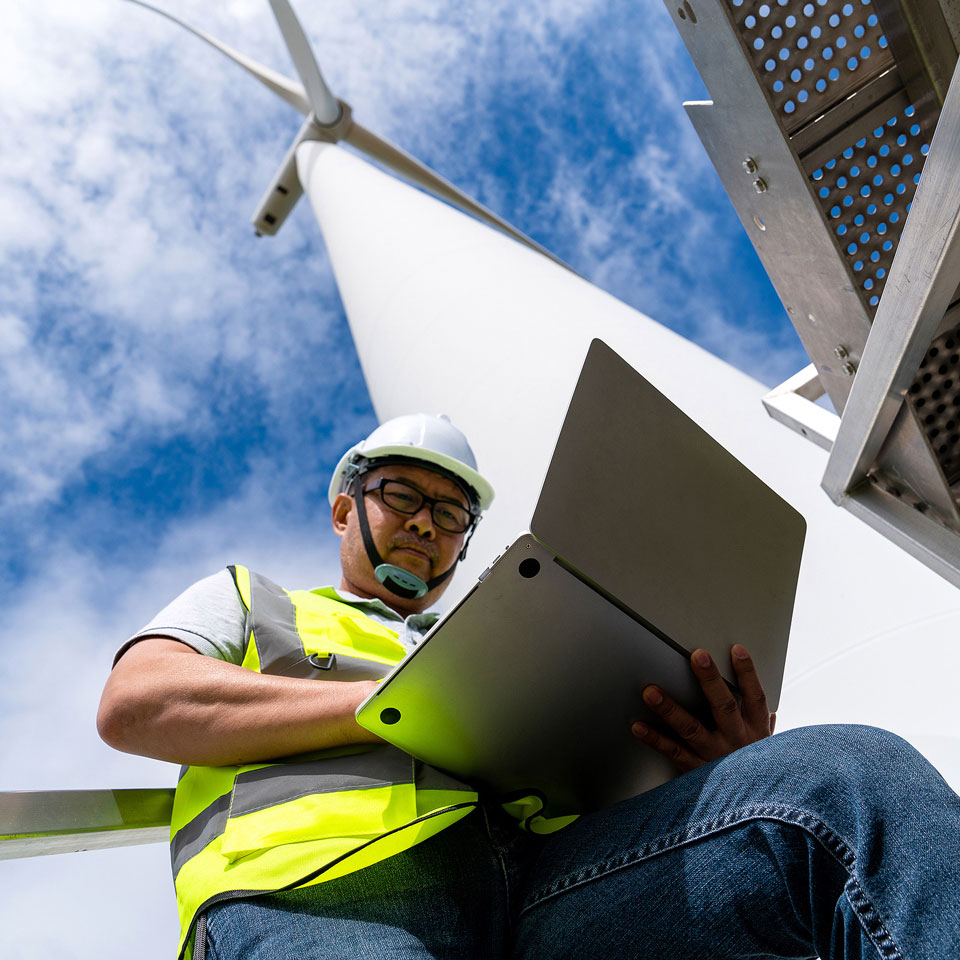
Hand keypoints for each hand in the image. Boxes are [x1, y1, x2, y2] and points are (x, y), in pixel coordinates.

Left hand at [631, 644, 775, 771]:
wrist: (756, 818)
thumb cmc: (761, 779)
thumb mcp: (771, 754)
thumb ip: (766, 732)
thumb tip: (771, 713)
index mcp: (757, 733)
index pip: (756, 698)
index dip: (748, 673)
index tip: (736, 650)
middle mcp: (737, 743)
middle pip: (724, 706)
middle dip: (710, 680)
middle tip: (697, 656)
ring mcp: (715, 758)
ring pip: (692, 728)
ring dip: (670, 708)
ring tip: (651, 691)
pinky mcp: (696, 773)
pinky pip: (673, 753)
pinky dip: (654, 739)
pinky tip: (638, 726)